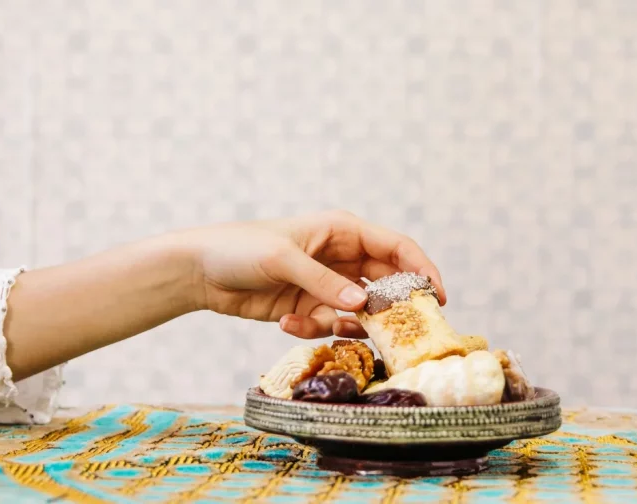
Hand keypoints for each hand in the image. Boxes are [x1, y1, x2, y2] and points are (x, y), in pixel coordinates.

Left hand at [184, 210, 445, 338]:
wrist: (199, 271)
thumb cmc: (239, 249)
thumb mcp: (283, 260)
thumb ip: (324, 282)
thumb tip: (363, 304)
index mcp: (343, 230)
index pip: (397, 248)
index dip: (422, 270)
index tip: (437, 299)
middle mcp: (341, 256)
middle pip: (385, 285)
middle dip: (388, 310)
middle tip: (394, 334)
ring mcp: (327, 284)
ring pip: (359, 312)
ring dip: (345, 324)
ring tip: (321, 323)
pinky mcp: (310, 308)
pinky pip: (330, 325)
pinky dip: (313, 329)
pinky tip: (285, 322)